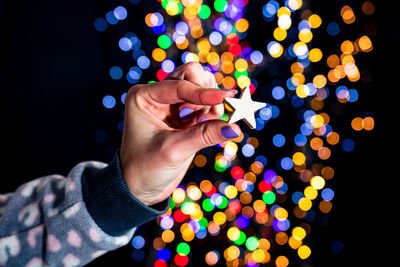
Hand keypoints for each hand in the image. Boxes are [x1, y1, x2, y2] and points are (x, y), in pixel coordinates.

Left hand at [120, 62, 241, 205]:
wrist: (139, 187)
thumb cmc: (146, 168)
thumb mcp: (174, 150)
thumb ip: (205, 136)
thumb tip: (235, 128)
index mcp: (144, 97)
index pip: (178, 86)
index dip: (204, 93)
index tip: (226, 98)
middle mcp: (157, 95)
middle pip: (191, 76)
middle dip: (207, 92)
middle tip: (217, 112)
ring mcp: (171, 104)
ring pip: (200, 86)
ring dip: (211, 102)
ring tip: (210, 121)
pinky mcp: (184, 116)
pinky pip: (204, 104)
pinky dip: (212, 111)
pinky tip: (212, 124)